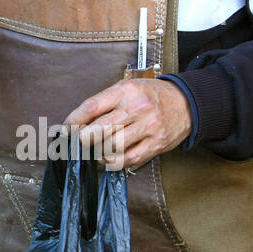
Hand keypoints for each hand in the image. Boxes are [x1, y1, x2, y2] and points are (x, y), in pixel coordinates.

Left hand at [64, 78, 192, 171]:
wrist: (186, 103)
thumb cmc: (152, 96)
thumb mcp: (128, 89)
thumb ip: (105, 103)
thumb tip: (79, 123)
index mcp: (126, 91)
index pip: (92, 107)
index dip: (74, 121)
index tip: (66, 129)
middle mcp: (137, 108)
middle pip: (100, 129)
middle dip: (84, 139)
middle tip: (79, 143)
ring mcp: (148, 126)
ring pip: (113, 146)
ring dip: (98, 152)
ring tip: (95, 152)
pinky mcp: (156, 143)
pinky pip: (130, 158)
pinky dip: (115, 162)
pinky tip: (110, 159)